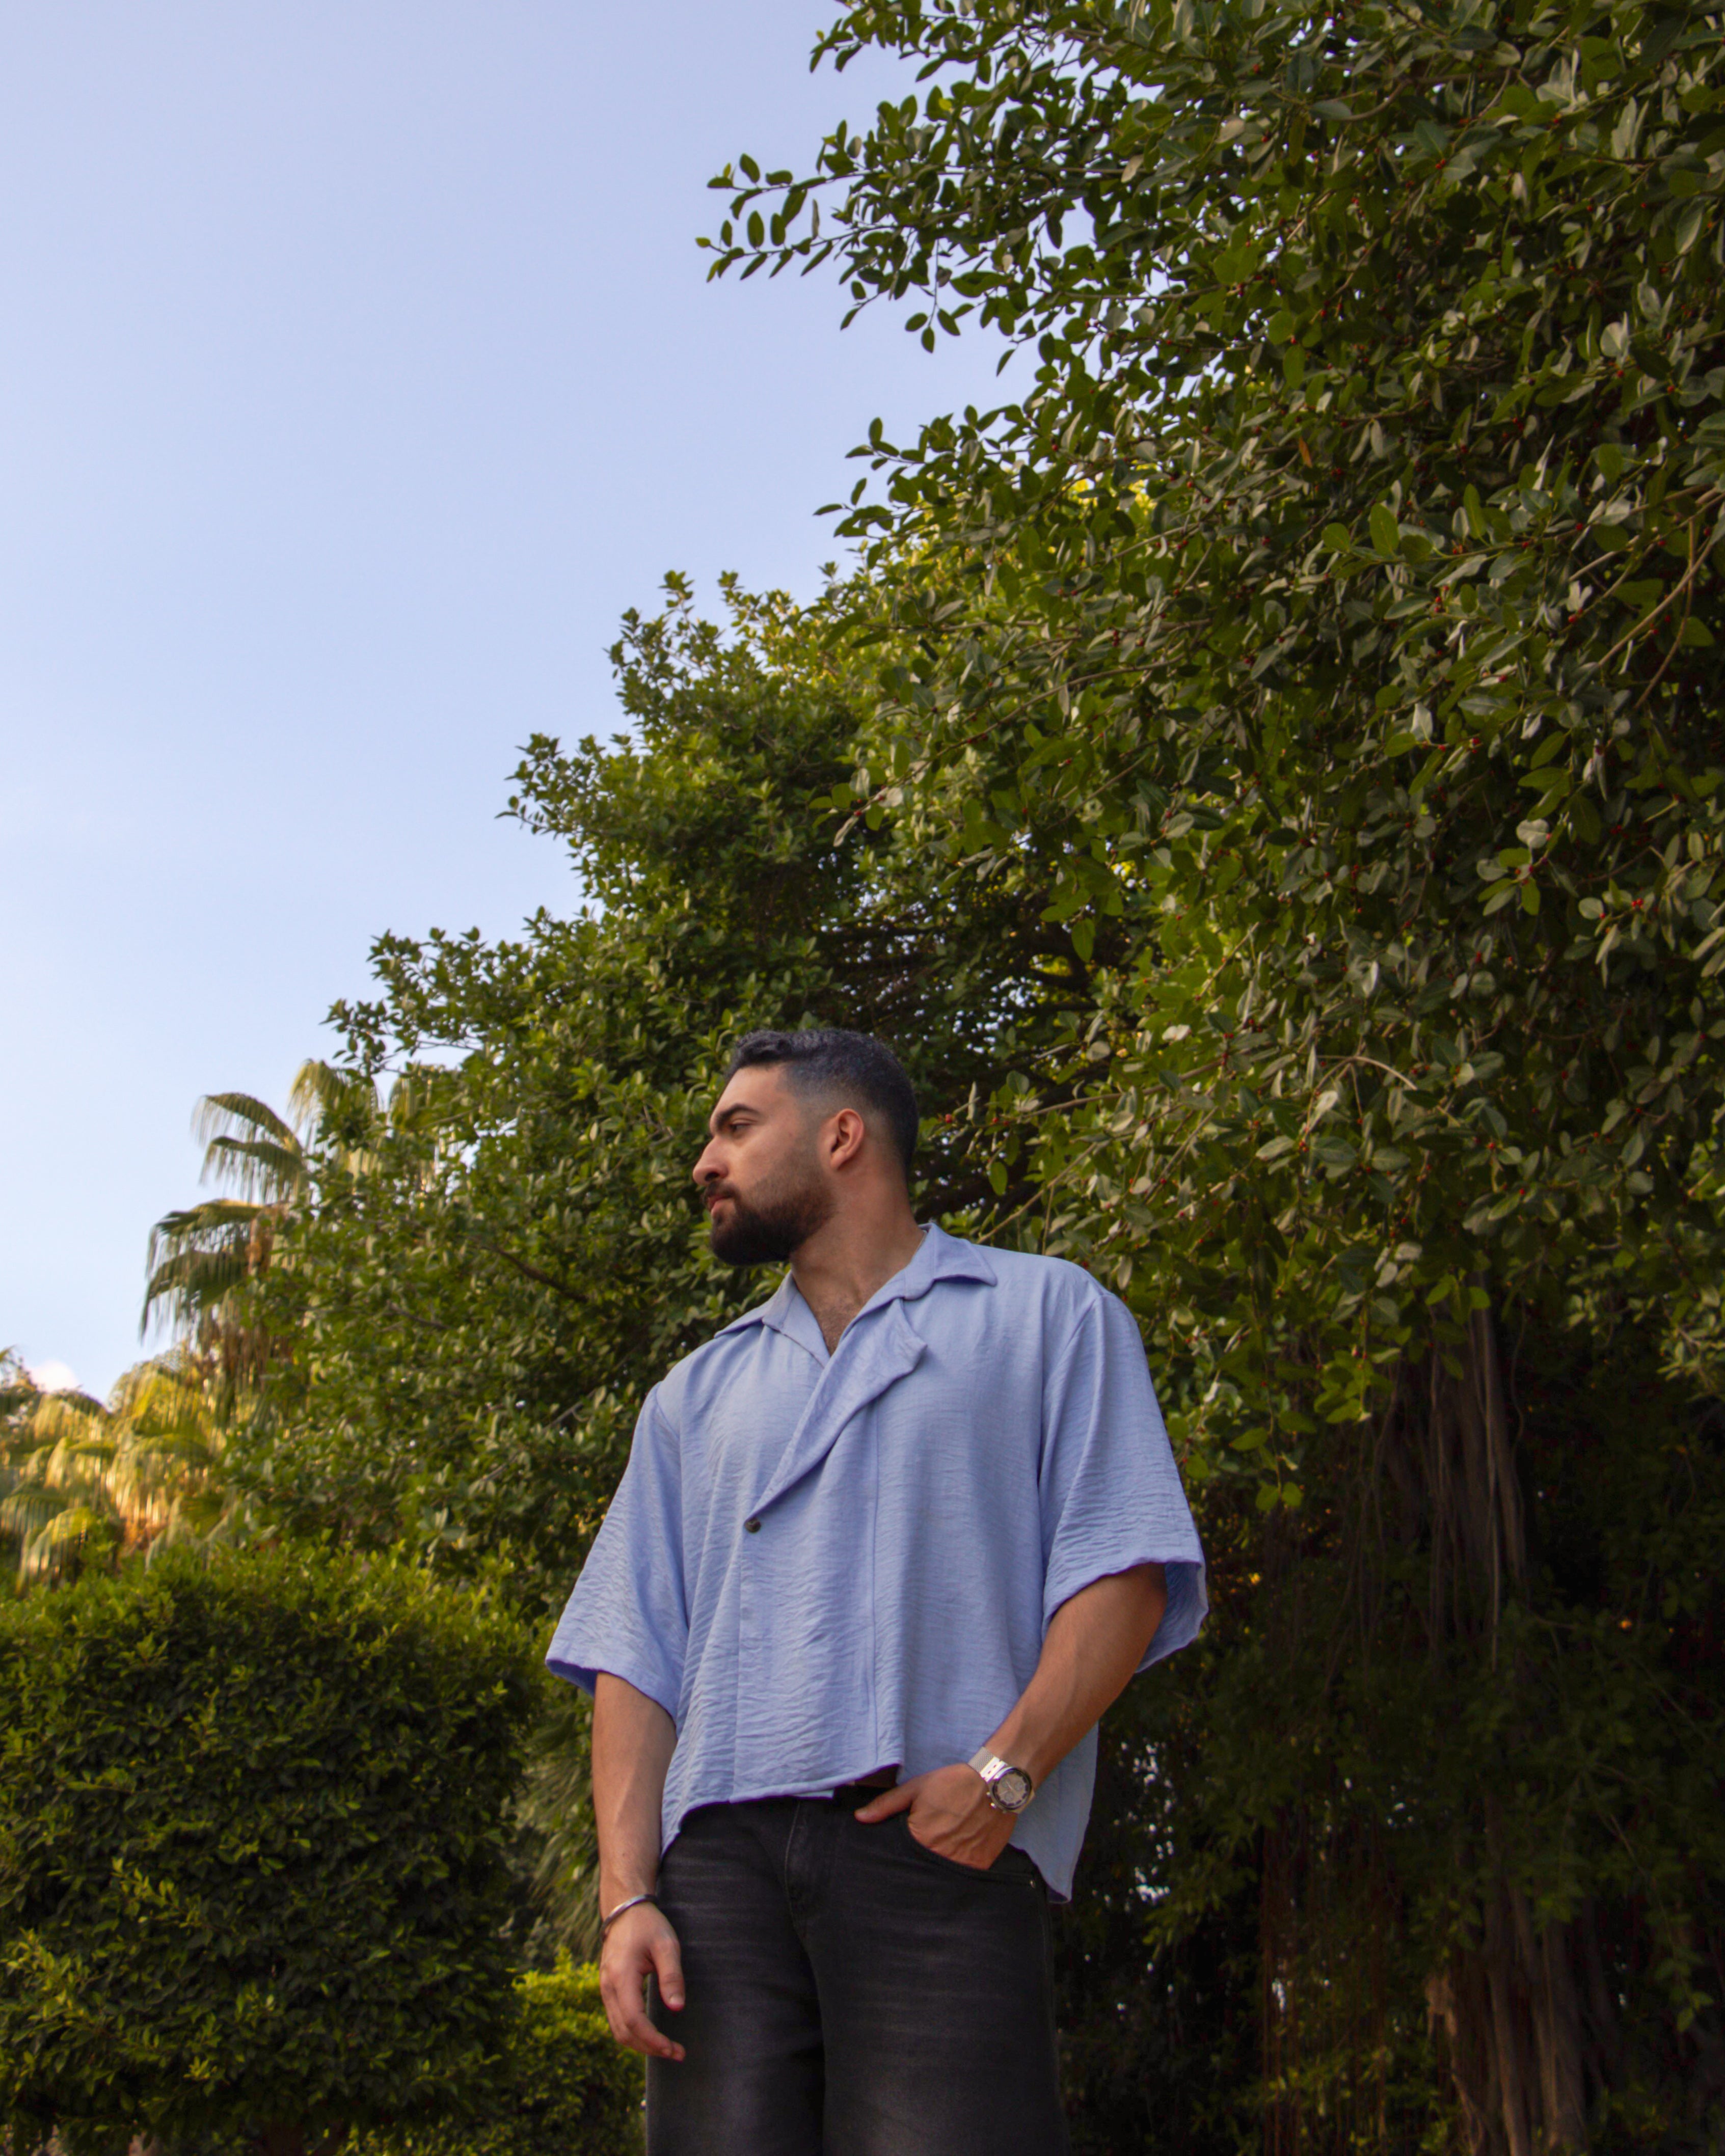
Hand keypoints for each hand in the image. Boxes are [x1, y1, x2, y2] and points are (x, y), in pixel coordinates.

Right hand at [598, 1900, 685, 2060]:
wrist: (624, 1909)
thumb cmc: (648, 1925)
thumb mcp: (666, 1945)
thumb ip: (672, 1976)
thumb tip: (677, 2008)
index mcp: (621, 1977)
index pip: (634, 2021)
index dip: (653, 2040)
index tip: (673, 2049)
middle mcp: (608, 1988)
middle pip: (624, 2032)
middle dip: (650, 2048)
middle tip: (677, 2053)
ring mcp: (605, 1989)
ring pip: (618, 2030)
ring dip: (641, 2044)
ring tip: (667, 2048)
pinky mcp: (608, 1990)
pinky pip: (617, 2020)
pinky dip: (634, 2034)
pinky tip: (652, 2035)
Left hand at [854, 1762, 1018, 1869]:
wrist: (995, 1783)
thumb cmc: (953, 1783)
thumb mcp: (915, 1789)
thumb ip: (886, 1806)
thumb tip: (860, 1817)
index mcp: (922, 1840)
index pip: (903, 1863)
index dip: (898, 1865)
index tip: (892, 1868)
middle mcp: (941, 1857)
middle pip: (923, 1873)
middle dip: (916, 1871)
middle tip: (916, 1867)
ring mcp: (963, 1864)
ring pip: (942, 1879)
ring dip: (936, 1874)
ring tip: (934, 1866)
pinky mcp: (981, 1865)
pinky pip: (963, 1877)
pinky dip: (957, 1871)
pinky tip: (955, 1861)